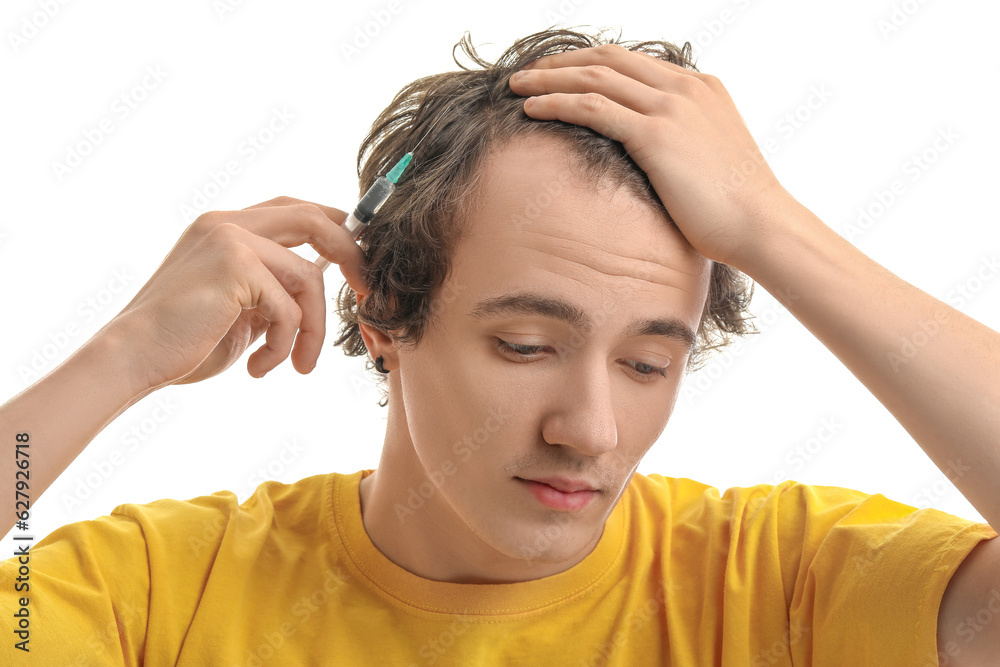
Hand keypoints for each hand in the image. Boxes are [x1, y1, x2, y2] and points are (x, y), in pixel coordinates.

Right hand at [111, 196, 368, 388]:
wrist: (132, 359)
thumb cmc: (183, 342)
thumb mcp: (239, 307)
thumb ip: (272, 287)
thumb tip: (319, 278)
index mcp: (226, 227)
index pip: (295, 209)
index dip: (336, 228)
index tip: (359, 263)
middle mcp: (228, 223)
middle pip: (315, 219)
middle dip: (352, 255)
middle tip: (368, 295)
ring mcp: (230, 239)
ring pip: (309, 277)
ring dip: (313, 331)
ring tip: (299, 365)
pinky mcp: (235, 266)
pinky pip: (290, 308)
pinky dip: (287, 346)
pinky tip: (262, 367)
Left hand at [508, 43, 792, 265]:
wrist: (761, 225)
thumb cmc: (735, 209)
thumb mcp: (708, 160)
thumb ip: (680, 143)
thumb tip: (648, 159)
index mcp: (700, 88)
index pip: (632, 63)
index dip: (589, 64)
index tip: (559, 74)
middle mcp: (685, 88)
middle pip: (607, 59)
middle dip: (562, 62)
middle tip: (528, 74)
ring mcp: (671, 107)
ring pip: (595, 77)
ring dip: (550, 79)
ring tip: (517, 87)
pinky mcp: (657, 134)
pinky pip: (593, 108)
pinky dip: (558, 103)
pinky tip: (532, 109)